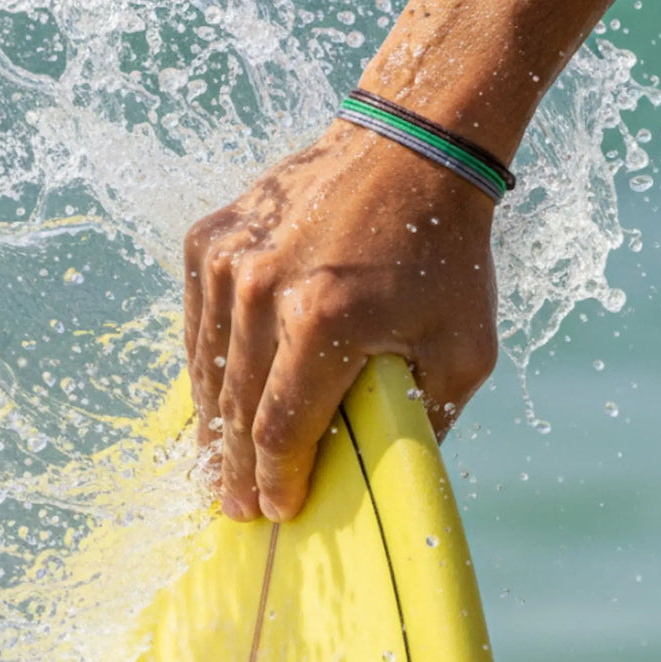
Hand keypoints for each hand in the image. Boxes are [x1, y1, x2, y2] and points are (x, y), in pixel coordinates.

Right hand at [183, 118, 497, 522]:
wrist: (410, 152)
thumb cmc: (444, 250)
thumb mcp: (463, 346)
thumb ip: (425, 417)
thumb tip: (384, 471)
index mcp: (322, 322)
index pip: (280, 430)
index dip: (274, 480)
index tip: (275, 509)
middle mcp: (262, 289)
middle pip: (234, 404)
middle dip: (232, 464)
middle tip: (231, 501)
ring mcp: (229, 258)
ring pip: (205, 364)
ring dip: (210, 418)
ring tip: (214, 458)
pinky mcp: (213, 236)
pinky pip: (197, 317)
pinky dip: (204, 358)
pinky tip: (213, 388)